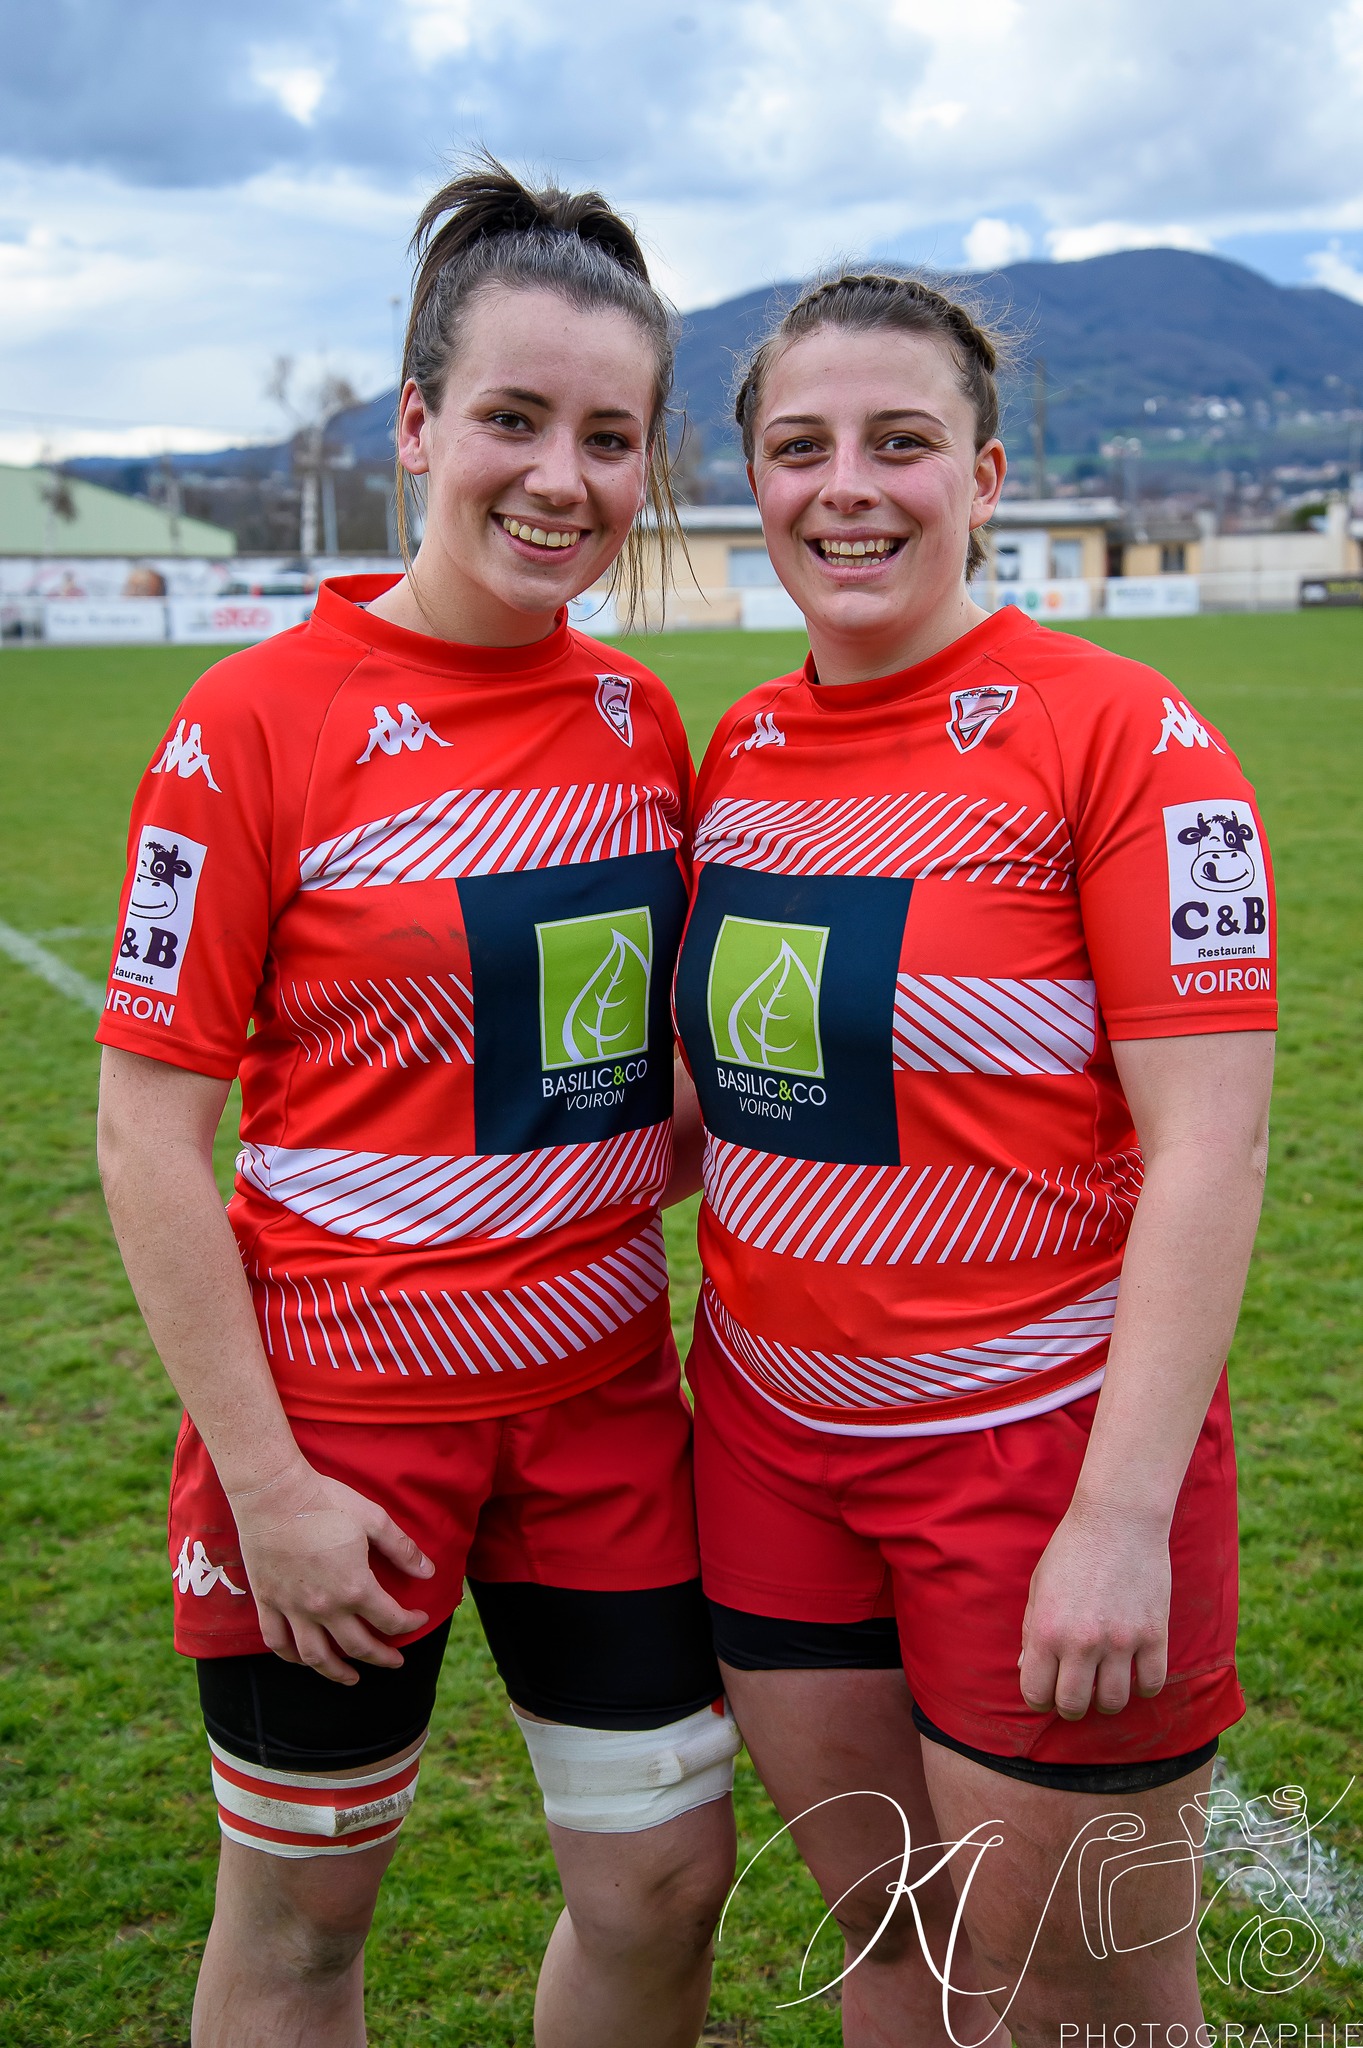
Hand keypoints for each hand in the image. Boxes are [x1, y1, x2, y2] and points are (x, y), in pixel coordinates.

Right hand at [228, 1461, 434, 1685]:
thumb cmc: (326, 1502)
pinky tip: (304, 1659)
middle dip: (381, 1657)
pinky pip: (278, 1641)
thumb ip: (402, 1550)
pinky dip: (292, 1657)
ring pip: (316, 1656)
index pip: (390, 1619)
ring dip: (336, 1672)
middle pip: (358, 1646)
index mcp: (354, 1588)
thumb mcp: (374, 1520)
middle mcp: (324, 1607)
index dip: (410, 1623)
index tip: (419, 1618)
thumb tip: (428, 1573)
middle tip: (395, 1661)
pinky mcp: (268, 1602)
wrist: (273, 1494)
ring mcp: (292, 1608)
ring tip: (351, 1678)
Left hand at [1018, 1499, 1171, 1720]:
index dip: (1040, 1699)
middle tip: (1077, 1694)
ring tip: (1106, 1683)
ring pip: (1114, 1702)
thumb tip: (1027, 1669)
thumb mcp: (1039, 1586)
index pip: (1036, 1694)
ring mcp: (1120, 1641)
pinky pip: (1151, 1683)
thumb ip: (1032, 1631)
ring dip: (1108, 1699)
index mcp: (1046, 1630)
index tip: (1048, 1692)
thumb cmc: (1073, 1549)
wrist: (1118, 1519)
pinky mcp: (1153, 1635)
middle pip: (1074, 1706)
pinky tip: (1136, 1673)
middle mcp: (1081, 1642)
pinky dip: (1143, 1686)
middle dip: (1072, 1706)